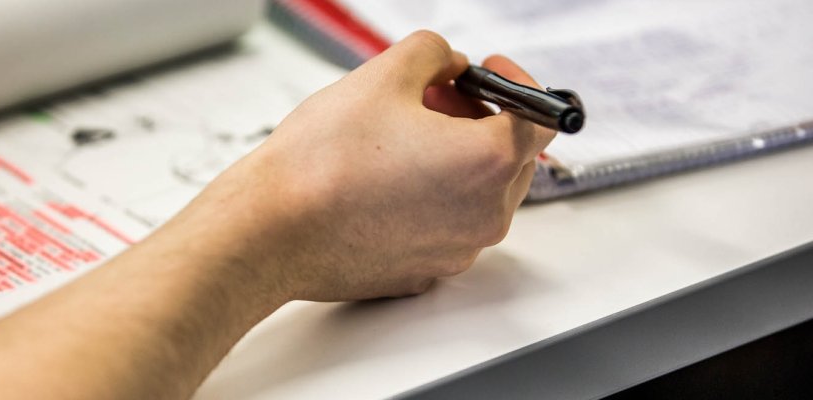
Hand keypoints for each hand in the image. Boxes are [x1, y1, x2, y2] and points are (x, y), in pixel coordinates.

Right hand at [179, 31, 555, 301]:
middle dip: (481, 118)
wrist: (270, 232)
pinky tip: (384, 180)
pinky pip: (447, 225)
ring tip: (400, 139)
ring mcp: (456, 250)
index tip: (488, 74)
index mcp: (487, 163)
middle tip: (433, 98)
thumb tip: (448, 62)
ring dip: (457, 158)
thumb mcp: (383, 75)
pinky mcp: (425, 272)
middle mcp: (484, 216)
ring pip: (480, 193)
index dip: (517, 84)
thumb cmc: (320, 164)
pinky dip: (431, 198)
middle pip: (512, 157)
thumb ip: (434, 53)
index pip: (542, 117)